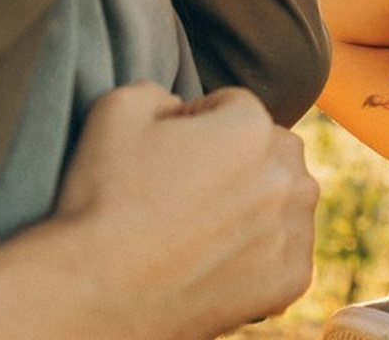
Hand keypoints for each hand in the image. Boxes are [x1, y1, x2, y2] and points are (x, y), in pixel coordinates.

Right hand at [54, 83, 318, 338]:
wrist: (96, 297)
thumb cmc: (103, 200)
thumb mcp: (116, 109)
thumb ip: (158, 90)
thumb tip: (176, 105)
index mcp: (252, 126)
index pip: (233, 106)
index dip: (196, 123)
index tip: (167, 155)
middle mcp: (285, 174)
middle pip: (270, 147)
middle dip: (239, 156)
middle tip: (189, 189)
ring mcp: (292, 230)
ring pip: (286, 196)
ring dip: (258, 201)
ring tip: (206, 225)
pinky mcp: (291, 280)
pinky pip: (289, 248)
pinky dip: (264, 251)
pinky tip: (221, 257)